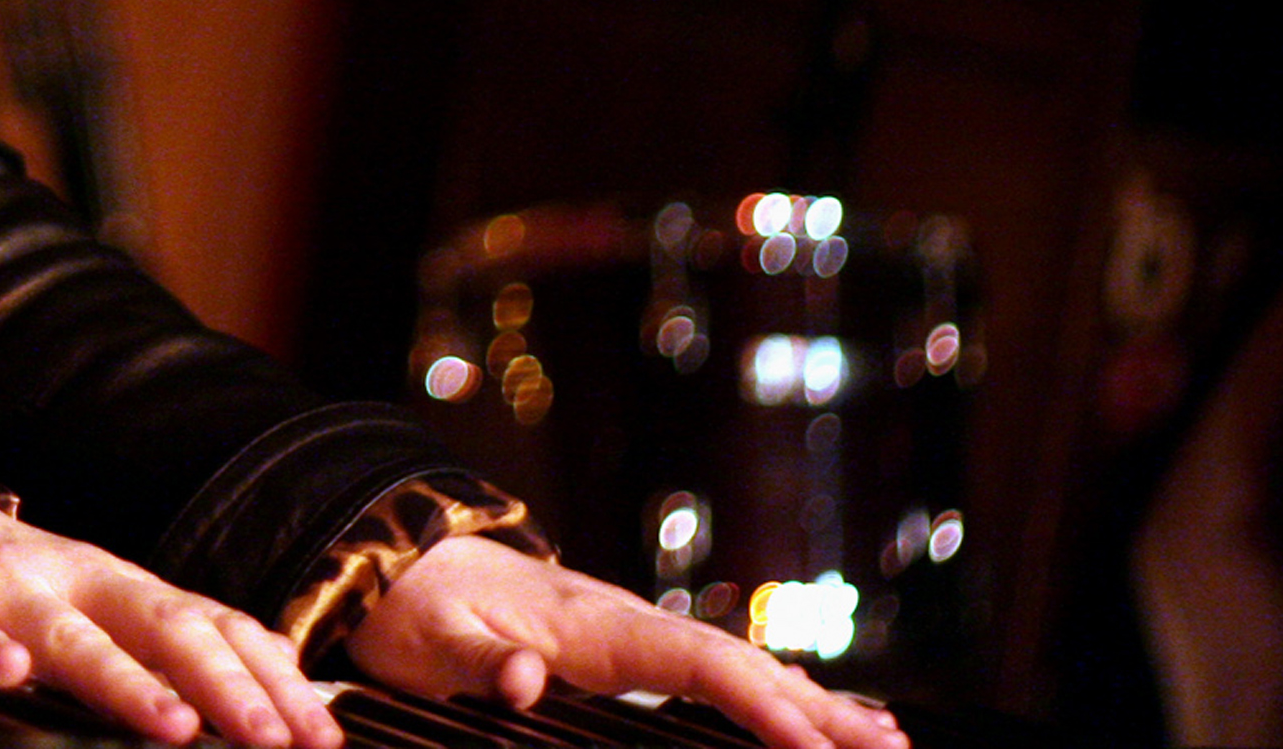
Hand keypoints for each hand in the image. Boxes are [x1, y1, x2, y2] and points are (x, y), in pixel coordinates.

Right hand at [0, 510, 341, 748]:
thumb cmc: (15, 589)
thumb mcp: (104, 604)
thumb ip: (179, 635)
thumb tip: (282, 666)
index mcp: (123, 586)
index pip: (212, 626)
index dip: (269, 677)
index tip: (318, 734)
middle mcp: (76, 581)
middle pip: (160, 625)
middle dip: (222, 684)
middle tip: (269, 739)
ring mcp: (7, 590)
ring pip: (71, 636)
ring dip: (125, 681)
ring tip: (173, 725)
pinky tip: (9, 673)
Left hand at [348, 534, 907, 748]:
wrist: (391, 553)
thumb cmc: (411, 604)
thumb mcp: (430, 642)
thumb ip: (483, 663)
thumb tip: (529, 679)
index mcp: (591, 623)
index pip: (695, 663)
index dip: (758, 704)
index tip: (812, 744)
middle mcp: (622, 618)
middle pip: (737, 662)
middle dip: (816, 706)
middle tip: (891, 746)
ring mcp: (625, 625)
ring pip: (735, 661)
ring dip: (808, 696)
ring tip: (881, 733)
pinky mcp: (617, 638)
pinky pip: (710, 663)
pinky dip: (768, 684)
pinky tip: (807, 704)